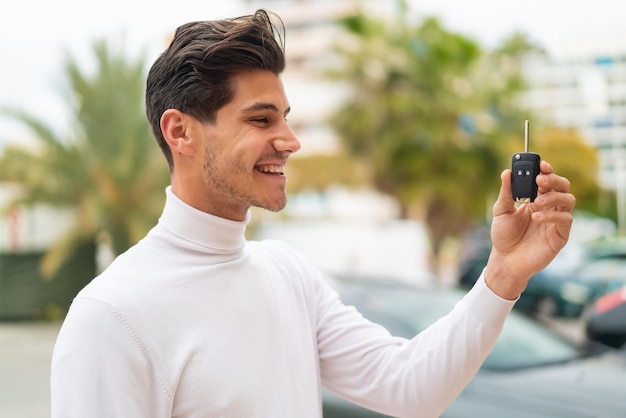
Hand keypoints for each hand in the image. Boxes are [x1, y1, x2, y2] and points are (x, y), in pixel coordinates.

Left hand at [484, 160, 575, 299]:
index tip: (540, 164)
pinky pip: (566, 220)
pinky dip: (552, 215)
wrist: (505, 260)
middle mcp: (549, 207)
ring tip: (536, 202)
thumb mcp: (501, 211)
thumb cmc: (504, 236)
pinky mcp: (561, 235)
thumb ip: (506, 193)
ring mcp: (556, 221)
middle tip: (539, 181)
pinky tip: (536, 218)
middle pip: (562, 186)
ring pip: (569, 200)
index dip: (547, 170)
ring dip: (553, 197)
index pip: (547, 180)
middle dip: (553, 180)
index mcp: (536, 199)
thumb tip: (506, 172)